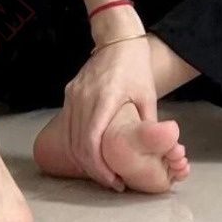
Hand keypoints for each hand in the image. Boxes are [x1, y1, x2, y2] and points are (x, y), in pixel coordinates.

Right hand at [62, 6, 157, 190]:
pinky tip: (92, 155)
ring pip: (71, 139)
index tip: (114, 180)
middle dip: (93, 169)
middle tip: (111, 182)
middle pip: (78, 145)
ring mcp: (73, 97)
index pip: (92, 142)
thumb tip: (152, 151)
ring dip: (84, 160)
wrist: (117, 39)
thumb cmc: (135, 66)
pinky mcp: (70, 95)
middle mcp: (83, 99)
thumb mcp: (148, 95)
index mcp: (103, 99)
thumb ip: (147, 123)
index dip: (100, 167)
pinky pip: (69, 127)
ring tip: (103, 172)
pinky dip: (78, 145)